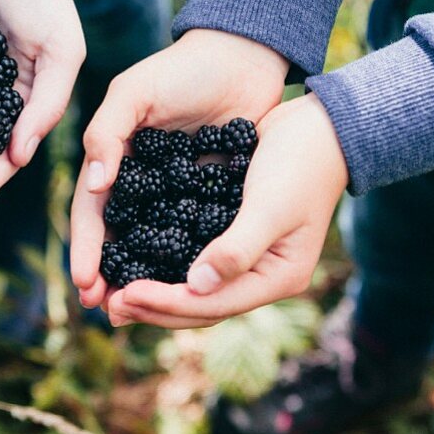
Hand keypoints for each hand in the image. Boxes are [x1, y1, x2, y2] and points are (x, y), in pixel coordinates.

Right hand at [70, 29, 289, 308]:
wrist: (245, 56)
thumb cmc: (185, 69)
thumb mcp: (135, 92)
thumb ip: (108, 133)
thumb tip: (95, 185)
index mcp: (115, 157)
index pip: (93, 211)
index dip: (86, 246)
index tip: (85, 282)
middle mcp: (141, 180)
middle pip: (120, 237)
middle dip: (109, 275)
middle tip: (105, 310)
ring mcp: (175, 191)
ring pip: (155, 245)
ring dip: (145, 277)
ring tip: (139, 313)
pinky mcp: (210, 196)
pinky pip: (194, 236)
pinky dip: (187, 262)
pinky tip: (188, 290)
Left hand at [102, 93, 347, 327]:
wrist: (322, 126)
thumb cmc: (300, 163)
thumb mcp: (269, 206)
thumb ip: (236, 248)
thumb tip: (197, 285)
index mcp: (277, 278)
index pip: (212, 303)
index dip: (166, 303)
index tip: (125, 296)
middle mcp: (262, 276)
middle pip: (202, 305)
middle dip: (156, 307)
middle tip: (111, 307)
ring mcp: (249, 258)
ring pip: (196, 287)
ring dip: (158, 292)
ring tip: (117, 296)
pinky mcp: (234, 235)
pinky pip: (195, 258)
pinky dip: (167, 264)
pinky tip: (137, 261)